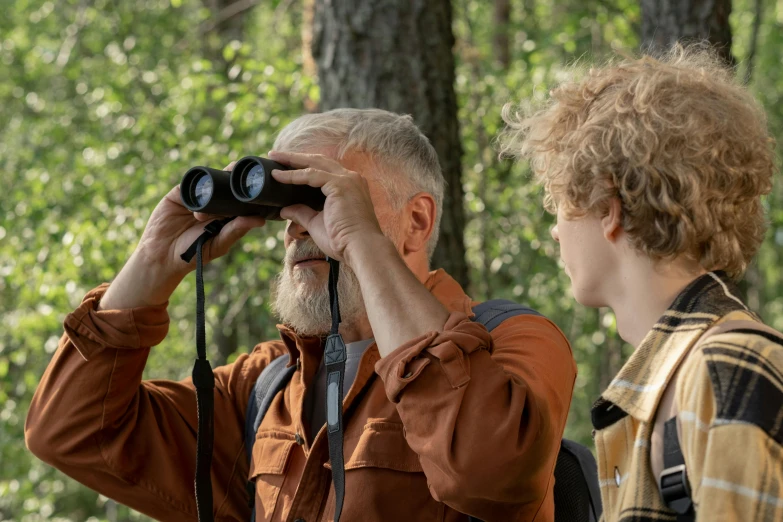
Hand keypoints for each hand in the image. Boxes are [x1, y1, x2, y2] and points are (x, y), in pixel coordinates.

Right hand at [99, 161, 265, 309]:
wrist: (162, 255)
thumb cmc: (194, 253)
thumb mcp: (218, 243)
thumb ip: (236, 230)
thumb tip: (261, 221)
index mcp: (226, 215)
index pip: (241, 200)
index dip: (251, 191)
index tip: (265, 183)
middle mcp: (213, 204)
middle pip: (228, 186)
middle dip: (238, 178)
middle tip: (251, 171)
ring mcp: (196, 197)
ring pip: (211, 181)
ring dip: (221, 174)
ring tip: (234, 169)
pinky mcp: (179, 193)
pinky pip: (191, 183)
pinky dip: (199, 180)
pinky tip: (208, 179)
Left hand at [268, 150, 386, 266]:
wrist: (361, 249)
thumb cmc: (343, 241)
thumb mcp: (317, 224)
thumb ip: (302, 213)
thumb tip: (284, 210)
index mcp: (349, 187)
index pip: (324, 169)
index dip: (303, 166)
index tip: (284, 166)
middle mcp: (351, 179)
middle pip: (318, 160)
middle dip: (295, 157)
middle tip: (275, 155)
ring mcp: (347, 180)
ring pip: (314, 163)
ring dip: (292, 160)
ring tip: (274, 157)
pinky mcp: (340, 185)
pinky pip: (311, 175)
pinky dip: (294, 175)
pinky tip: (278, 176)